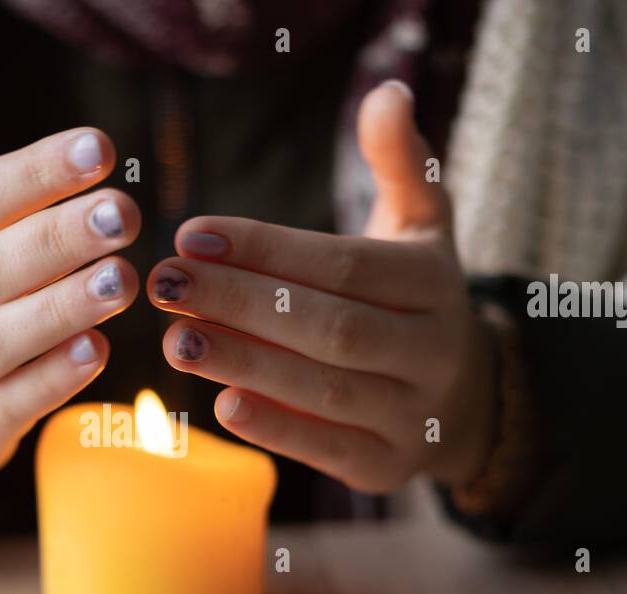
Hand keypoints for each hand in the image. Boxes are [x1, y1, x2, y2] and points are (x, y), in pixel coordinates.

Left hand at [147, 81, 495, 492]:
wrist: (463, 400)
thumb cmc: (414, 299)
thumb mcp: (421, 227)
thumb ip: (399, 163)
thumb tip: (384, 92)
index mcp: (435, 283)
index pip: (344, 265)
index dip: (266, 250)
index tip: (189, 234)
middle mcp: (434, 351)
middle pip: (331, 328)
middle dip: (241, 304)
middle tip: (164, 284)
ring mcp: (414, 416)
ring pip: (327, 390)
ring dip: (245, 364)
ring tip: (174, 339)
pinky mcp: (387, 468)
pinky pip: (330, 451)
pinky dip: (278, 430)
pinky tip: (220, 403)